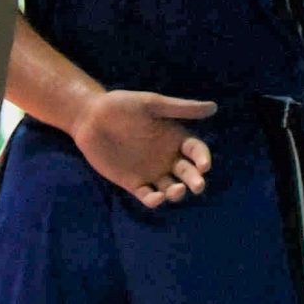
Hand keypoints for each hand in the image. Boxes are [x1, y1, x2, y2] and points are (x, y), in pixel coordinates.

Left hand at [73, 89, 215, 207]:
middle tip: (197, 186)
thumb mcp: (152, 104)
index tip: (204, 165)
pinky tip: (156, 197)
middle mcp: (166, 157)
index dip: (203, 158)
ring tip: (175, 190)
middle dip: (195, 180)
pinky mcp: (133, 183)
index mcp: (174, 137)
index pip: (196, 151)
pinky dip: (154, 200)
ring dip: (176, 192)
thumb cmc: (122, 105)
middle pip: (187, 173)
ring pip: (171, 188)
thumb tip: (214, 107)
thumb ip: (180, 108)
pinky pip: (148, 195)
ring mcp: (150, 172)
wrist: (90, 117)